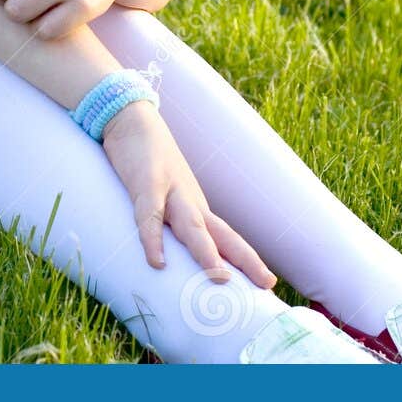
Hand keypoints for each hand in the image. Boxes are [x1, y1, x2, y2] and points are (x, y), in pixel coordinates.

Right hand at [97, 100, 276, 288]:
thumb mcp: (163, 197)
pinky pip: (148, 216)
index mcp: (196, 207)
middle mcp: (190, 201)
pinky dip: (153, 239)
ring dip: (206, 252)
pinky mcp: (145, 183)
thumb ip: (170, 224)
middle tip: (266, 282)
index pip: (227, 237)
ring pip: (191, 226)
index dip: (247, 259)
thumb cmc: (149, 163)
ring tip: (220, 278)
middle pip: (220, 234)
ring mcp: (169, 191)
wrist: (133, 119)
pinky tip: (157, 261)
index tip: (268, 281)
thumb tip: (173, 259)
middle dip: (244, 259)